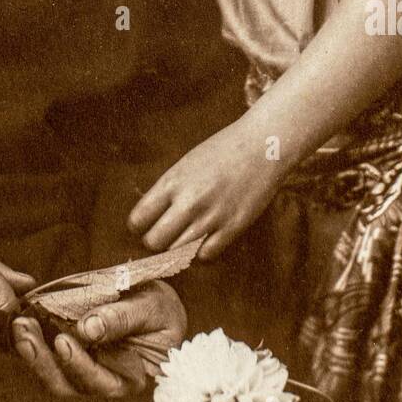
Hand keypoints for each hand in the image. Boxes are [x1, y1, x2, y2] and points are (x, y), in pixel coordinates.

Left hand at [11, 281, 185, 399]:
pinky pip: (49, 357)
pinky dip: (35, 342)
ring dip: (33, 352)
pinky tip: (25, 324)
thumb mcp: (153, 307)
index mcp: (130, 378)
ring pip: (54, 375)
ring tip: (21, 326)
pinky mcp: (72, 355)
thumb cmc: (160, 311)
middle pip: (69, 385)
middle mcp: (104, 381)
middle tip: (27, 331)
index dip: (80, 365)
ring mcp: (85, 370)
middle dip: (44, 361)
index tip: (64, 341)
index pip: (101, 382)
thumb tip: (89, 327)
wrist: (154, 305)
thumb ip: (124, 317)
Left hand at [128, 114, 277, 258]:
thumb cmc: (224, 149)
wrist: (262, 145)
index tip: (144, 226)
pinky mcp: (233, 227)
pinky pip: (206, 255)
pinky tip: (204, 241)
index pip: (139, 218)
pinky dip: (201, 253)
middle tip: (163, 236)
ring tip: (183, 239)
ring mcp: (211, 216)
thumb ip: (170, 188)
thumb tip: (153, 214)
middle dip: (155, 242)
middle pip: (155, 241)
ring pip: (178, 252)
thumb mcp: (187, 163)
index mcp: (172, 181)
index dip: (138, 225)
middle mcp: (188, 201)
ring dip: (177, 249)